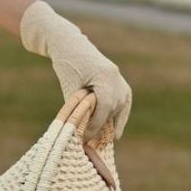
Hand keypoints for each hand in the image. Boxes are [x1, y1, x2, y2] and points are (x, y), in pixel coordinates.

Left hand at [19, 0, 132, 143]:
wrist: (70, 45)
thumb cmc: (66, 66)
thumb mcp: (70, 88)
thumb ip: (78, 108)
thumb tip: (80, 132)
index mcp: (105, 76)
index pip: (105, 107)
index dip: (96, 125)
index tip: (86, 138)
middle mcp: (116, 77)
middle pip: (113, 109)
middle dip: (102, 127)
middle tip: (91, 145)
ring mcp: (119, 78)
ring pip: (120, 107)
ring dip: (110, 123)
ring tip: (100, 141)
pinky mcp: (118, 81)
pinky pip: (124, 102)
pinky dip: (120, 117)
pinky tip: (116, 134)